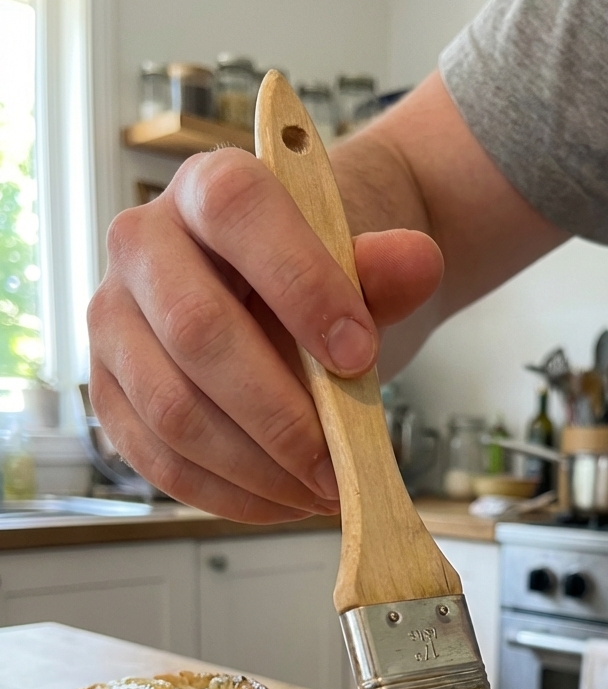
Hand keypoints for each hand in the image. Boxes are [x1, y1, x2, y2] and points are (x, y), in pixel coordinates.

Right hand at [87, 148, 442, 521]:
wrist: (289, 299)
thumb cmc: (320, 282)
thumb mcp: (361, 268)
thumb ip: (384, 270)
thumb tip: (416, 261)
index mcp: (209, 187)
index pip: (239, 213)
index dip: (301, 285)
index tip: (358, 353)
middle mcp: (143, 243)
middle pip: (195, 329)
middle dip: (279, 414)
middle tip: (337, 463)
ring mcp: (115, 321)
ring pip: (171, 409)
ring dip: (256, 469)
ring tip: (319, 490)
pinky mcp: (111, 391)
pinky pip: (157, 459)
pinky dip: (227, 494)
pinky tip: (282, 501)